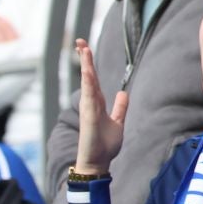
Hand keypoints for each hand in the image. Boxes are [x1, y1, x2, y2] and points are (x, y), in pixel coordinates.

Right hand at [74, 40, 126, 174]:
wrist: (99, 162)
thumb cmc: (105, 146)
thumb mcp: (118, 123)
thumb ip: (119, 108)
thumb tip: (123, 93)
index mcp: (97, 104)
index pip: (93, 79)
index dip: (90, 64)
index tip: (85, 49)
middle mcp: (90, 103)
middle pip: (87, 76)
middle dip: (84, 58)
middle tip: (79, 41)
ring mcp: (88, 108)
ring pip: (87, 82)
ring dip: (85, 65)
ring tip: (83, 48)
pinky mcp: (89, 115)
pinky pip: (89, 95)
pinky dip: (88, 81)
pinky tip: (87, 70)